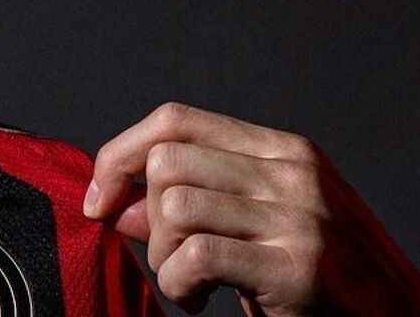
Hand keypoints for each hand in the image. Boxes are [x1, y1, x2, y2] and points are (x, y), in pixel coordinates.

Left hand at [86, 102, 419, 314]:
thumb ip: (195, 206)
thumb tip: (114, 203)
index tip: (99, 199)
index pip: (175, 120)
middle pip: (167, 161)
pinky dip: (177, 284)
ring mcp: (301, 216)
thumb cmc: (320, 281)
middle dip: (145, 215)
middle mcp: (294, 172)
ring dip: (163, 257)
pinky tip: (199, 301)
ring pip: (174, 205)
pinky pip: (197, 256)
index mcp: (284, 150)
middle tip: (168, 258)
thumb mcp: (259, 226)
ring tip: (187, 285)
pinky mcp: (299, 267)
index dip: (120, 154)